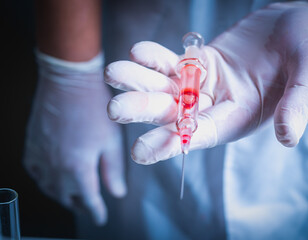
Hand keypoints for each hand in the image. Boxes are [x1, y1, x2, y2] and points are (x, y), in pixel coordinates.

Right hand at [24, 52, 125, 224]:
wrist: (69, 83)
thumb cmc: (94, 108)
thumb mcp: (111, 141)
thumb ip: (114, 170)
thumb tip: (117, 192)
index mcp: (78, 167)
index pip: (89, 200)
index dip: (96, 211)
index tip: (101, 217)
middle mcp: (55, 167)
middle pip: (67, 198)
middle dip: (80, 205)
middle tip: (89, 206)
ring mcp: (41, 157)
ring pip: (50, 189)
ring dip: (63, 196)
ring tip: (73, 196)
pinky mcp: (31, 147)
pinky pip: (36, 174)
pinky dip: (47, 182)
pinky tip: (54, 178)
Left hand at [104, 2, 307, 163]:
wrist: (301, 22)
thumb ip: (299, 104)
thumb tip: (289, 138)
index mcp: (238, 118)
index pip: (201, 135)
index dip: (172, 143)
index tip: (141, 151)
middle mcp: (215, 106)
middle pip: (174, 113)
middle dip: (144, 111)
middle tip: (114, 109)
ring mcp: (203, 84)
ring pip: (165, 87)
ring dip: (139, 82)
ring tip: (114, 73)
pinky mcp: (198, 63)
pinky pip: (171, 63)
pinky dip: (154, 58)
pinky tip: (137, 52)